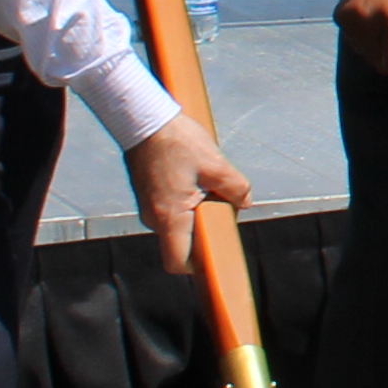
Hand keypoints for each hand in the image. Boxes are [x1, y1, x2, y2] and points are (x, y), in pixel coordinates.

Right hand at [124, 115, 251, 274]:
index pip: (177, 262)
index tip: (216, 257)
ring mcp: (147, 207)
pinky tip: (196, 182)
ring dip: (196, 216)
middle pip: (180, 244)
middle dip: (204, 234)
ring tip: (208, 189)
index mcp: (169, 216)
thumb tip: (244, 203)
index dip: (197, 267)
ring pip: (176, 226)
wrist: (143, 120)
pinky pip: (169, 211)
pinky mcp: (147, 195)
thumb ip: (235, 188)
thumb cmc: (175, 141)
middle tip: (222, 212)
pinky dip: (186, 205)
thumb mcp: (215, 164)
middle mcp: (153, 218)